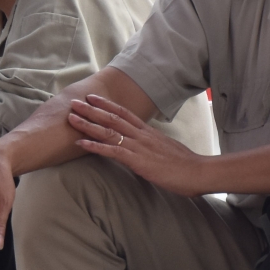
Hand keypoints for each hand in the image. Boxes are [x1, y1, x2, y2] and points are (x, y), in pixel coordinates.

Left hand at [69, 93, 207, 195]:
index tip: (92, 97)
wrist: (198, 172)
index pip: (124, 113)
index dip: (107, 105)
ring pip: (108, 131)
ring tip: (71, 118)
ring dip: (87, 123)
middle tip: (74, 101)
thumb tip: (142, 145)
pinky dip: (94, 145)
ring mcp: (138, 146)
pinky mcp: (137, 160)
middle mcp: (141, 135)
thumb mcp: (164, 148)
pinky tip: (80, 143)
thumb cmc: (184, 164)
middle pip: (113, 117)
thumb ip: (150, 144)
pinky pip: (111, 151)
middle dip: (91, 109)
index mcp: (148, 132)